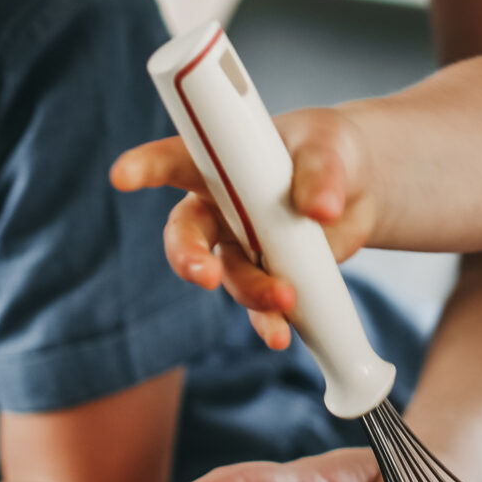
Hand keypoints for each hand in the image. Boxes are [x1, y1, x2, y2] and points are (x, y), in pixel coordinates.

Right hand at [110, 106, 382, 349]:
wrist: (360, 188)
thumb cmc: (329, 149)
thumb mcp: (328, 147)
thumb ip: (319, 172)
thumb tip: (321, 208)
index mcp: (220, 163)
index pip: (173, 160)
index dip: (144, 167)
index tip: (121, 176)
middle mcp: (220, 208)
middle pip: (186, 235)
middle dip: (188, 257)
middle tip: (204, 273)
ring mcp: (243, 246)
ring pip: (229, 275)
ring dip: (252, 290)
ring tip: (283, 297)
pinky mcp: (270, 276)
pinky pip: (260, 307)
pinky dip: (269, 323)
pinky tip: (280, 335)